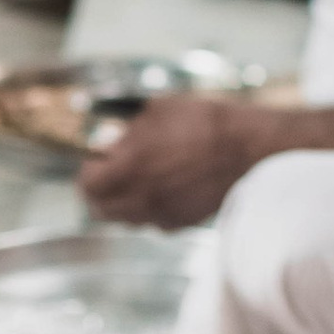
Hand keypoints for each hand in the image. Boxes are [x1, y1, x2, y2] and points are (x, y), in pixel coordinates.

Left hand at [82, 94, 279, 229]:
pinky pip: (153, 222)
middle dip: (100, 192)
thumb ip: (124, 128)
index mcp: (129, 168)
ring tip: (138, 179)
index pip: (88, 186)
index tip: (96, 159)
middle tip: (109, 174)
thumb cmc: (202, 122)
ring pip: (126, 219)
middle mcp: (140, 198)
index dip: (87, 172)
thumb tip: (107, 137)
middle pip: (101, 210)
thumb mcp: (155, 110)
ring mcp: (160, 214)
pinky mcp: (181, 223)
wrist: (246, 147)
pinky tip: (165, 188)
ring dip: (123, 203)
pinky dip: (150, 210)